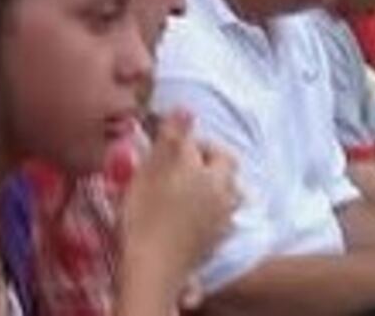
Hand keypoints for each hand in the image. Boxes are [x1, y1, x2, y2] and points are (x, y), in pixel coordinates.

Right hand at [120, 110, 239, 298]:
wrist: (153, 267)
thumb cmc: (145, 215)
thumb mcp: (150, 170)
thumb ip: (171, 137)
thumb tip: (187, 107)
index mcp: (207, 173)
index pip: (205, 145)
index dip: (185, 139)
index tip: (165, 143)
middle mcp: (222, 194)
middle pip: (226, 166)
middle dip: (208, 158)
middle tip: (180, 160)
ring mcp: (222, 219)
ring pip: (230, 192)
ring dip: (215, 182)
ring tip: (191, 184)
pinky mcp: (216, 241)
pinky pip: (223, 216)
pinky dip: (213, 208)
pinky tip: (194, 212)